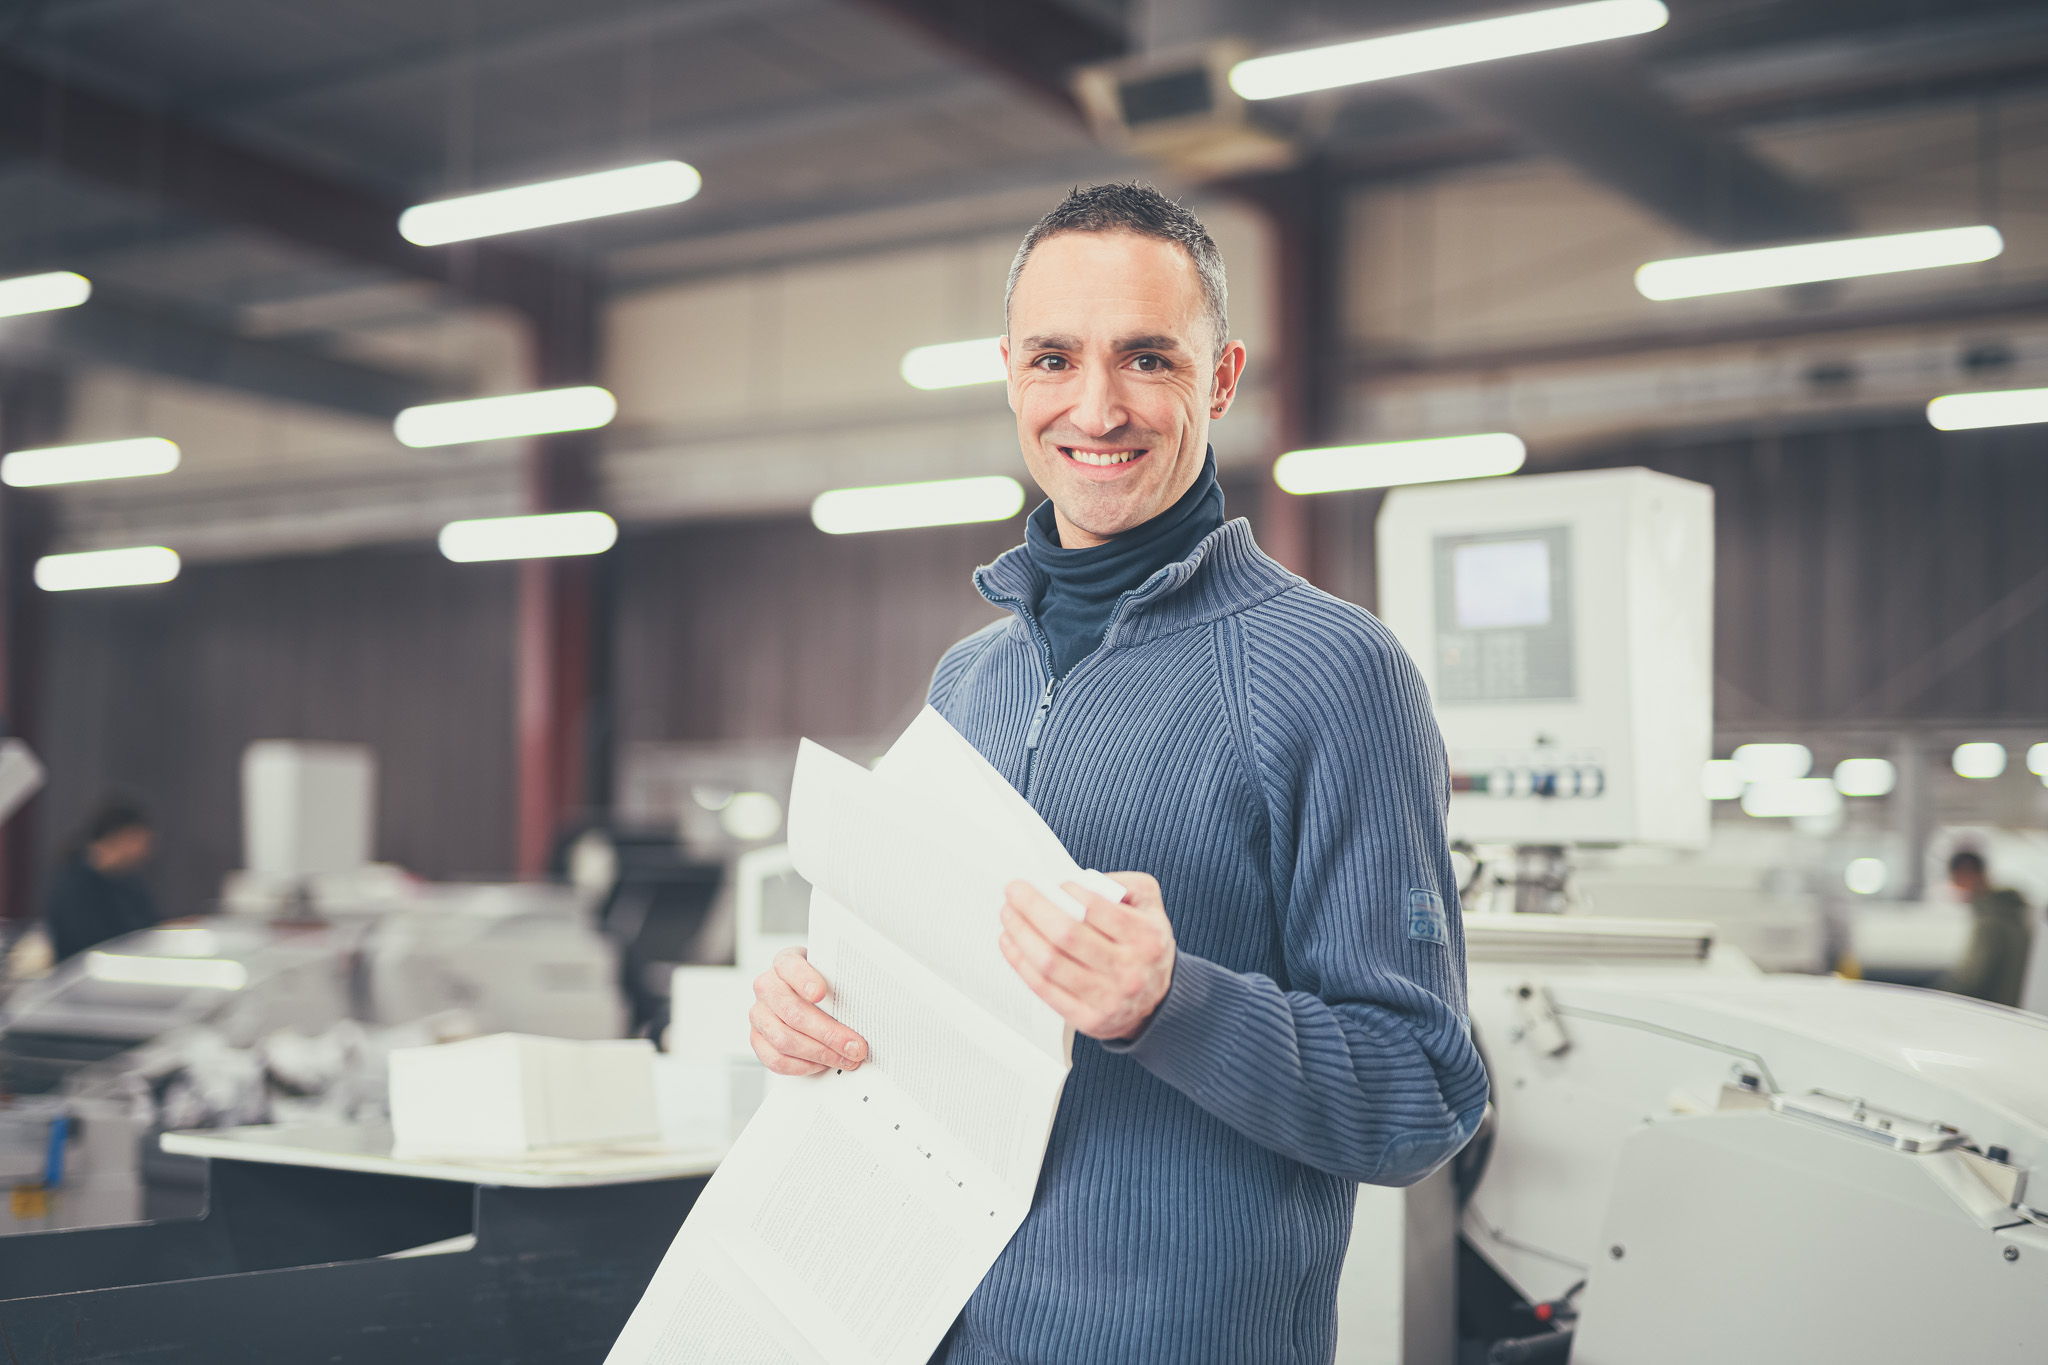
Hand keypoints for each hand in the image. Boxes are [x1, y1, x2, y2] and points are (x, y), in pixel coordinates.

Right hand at [748, 946, 868, 1075]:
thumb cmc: (822, 984)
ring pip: (784, 1039)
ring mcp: (758, 1014)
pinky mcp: (757, 1039)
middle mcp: (767, 987)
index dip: (804, 980)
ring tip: (844, 1059)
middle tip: (854, 1046)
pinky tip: (822, 1064)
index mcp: (785, 963)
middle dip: (828, 1033)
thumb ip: (840, 984)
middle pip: (793, 1012)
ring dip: (819, 1054)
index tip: (820, 993)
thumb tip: (865, 1010)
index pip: (790, 966)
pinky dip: (803, 1066)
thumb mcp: (830, 974)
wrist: (803, 997)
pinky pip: (776, 1059)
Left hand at [998, 872, 1174, 1040]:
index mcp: (1146, 938)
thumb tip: (1082, 882)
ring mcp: (1107, 999)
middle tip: (1014, 890)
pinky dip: (1021, 963)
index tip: (1052, 882)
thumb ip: (1125, 884)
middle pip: (1067, 935)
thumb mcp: (1150, 906)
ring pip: (1050, 962)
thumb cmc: (1145, 945)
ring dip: (1021, 933)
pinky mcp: (1088, 1019)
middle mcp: (1128, 970)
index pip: (1097, 909)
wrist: (1159, 1001)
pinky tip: (1009, 942)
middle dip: (1033, 907)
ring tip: (1008, 914)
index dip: (1068, 892)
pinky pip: (1045, 989)